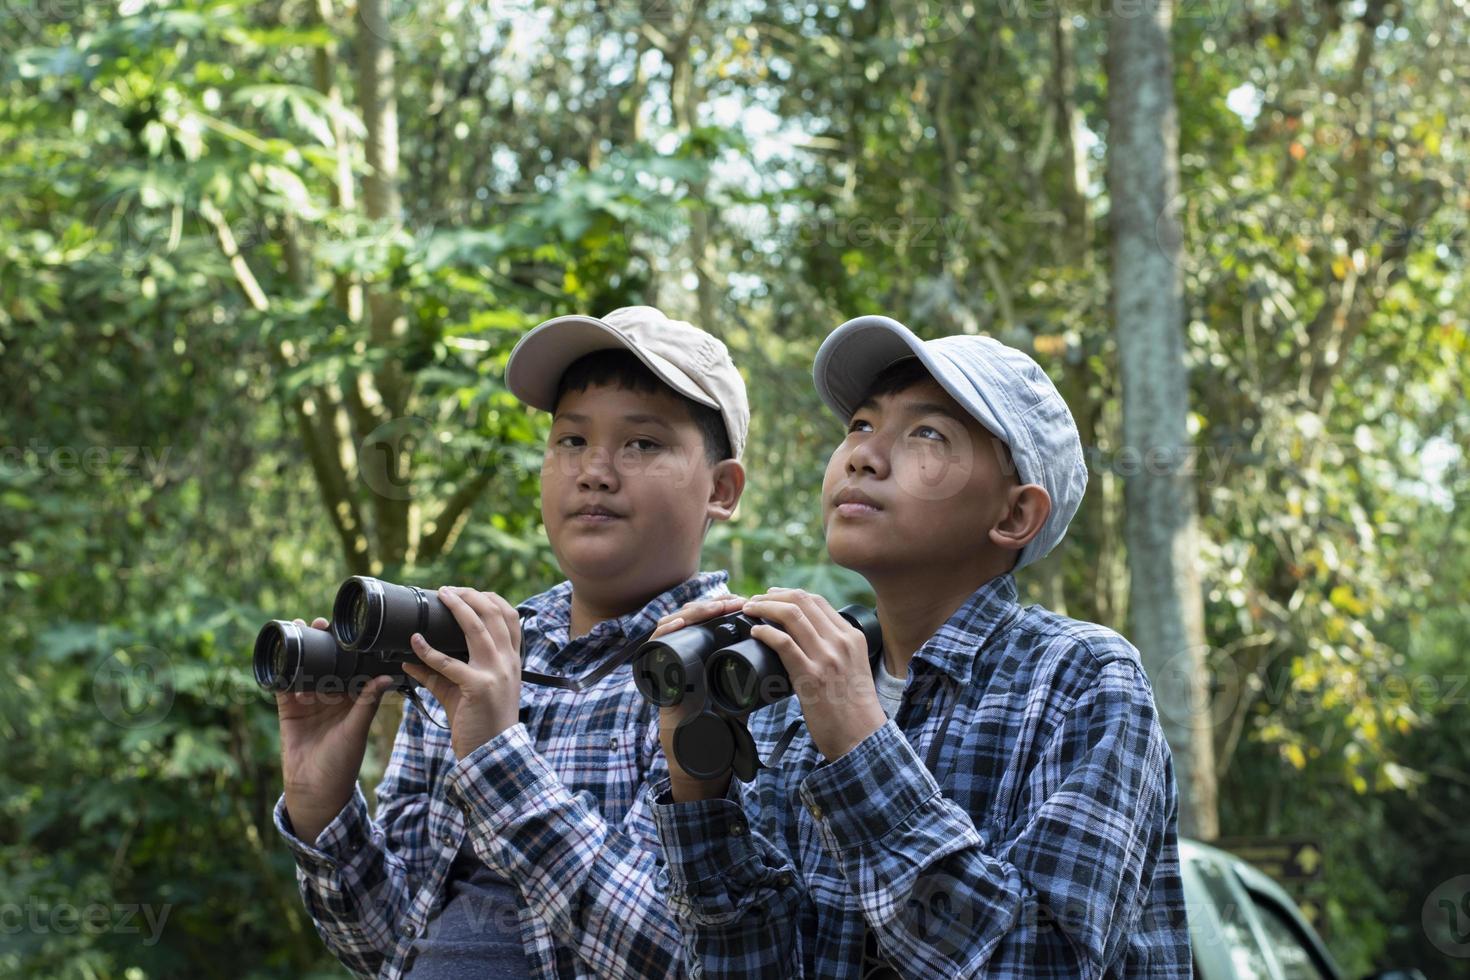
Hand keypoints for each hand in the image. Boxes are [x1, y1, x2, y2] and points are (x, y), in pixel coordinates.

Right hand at [276, 617, 396, 843]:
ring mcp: (309, 702)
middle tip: (319, 623)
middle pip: (327, 664)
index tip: (349, 629)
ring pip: (305, 670)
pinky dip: (282, 671)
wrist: (314, 789)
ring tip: (298, 631)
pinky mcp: (288, 710)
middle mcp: (331, 697)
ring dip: (302, 651)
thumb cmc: (342, 763)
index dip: (349, 649)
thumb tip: (386, 677)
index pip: (352, 668)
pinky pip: (284, 686)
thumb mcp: (356, 730)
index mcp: (353, 699)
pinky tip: (280, 654)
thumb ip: (367, 703)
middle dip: (323, 643)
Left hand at [401, 587, 521, 759]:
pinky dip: (429, 650)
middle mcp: (507, 662)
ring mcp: (495, 673)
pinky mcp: (477, 687)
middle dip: (471, 595)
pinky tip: (415, 642)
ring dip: (457, 607)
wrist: (493, 754)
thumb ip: (439, 673)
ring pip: (477, 628)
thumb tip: (409, 659)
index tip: (468, 592)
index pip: (510, 617)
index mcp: (511, 660)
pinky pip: (449, 663)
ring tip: (441, 596)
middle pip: (494, 613)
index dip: (490, 598)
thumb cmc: (480, 722)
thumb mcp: (464, 692)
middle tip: (448, 590)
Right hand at [651, 595, 746, 801]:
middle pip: (692, 616)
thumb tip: (788, 662)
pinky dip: (665, 631)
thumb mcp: (741, 696)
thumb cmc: (720, 728)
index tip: (747, 602)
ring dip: (694, 612)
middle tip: (733, 603)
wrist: (698, 757)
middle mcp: (684, 654)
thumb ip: (757, 682)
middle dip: (713, 605)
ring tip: (714, 609)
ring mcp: (668, 661)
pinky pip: (654, 645)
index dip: (725, 607)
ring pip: (674, 623)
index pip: (710, 619)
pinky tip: (678, 623)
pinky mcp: (656, 674)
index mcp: (704, 655)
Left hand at [740, 588, 885, 761]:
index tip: (772, 595)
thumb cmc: (854, 708)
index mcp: (852, 637)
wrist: (862, 737)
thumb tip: (804, 640)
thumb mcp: (853, 667)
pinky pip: (783, 643)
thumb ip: (835, 650)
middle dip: (772, 596)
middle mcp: (841, 641)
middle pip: (802, 601)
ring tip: (749, 610)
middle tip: (754, 600)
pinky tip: (755, 632)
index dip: (790, 593)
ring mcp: (826, 657)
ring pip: (791, 615)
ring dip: (764, 608)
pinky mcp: (811, 676)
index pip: (818, 601)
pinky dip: (765, 632)